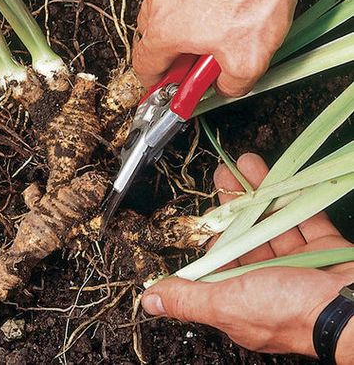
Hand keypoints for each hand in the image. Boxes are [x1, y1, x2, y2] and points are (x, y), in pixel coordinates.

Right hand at [132, 0, 352, 95]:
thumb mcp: (248, 60)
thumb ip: (231, 86)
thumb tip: (225, 88)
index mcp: (163, 32)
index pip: (144, 66)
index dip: (155, 83)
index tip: (168, 88)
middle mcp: (158, 2)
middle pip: (154, 39)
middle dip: (175, 55)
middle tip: (199, 61)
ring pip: (169, 11)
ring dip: (186, 26)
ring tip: (217, 28)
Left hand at [142, 153, 353, 362]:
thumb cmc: (291, 310)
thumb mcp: (227, 303)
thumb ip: (187, 298)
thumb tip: (150, 298)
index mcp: (242, 297)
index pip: (219, 260)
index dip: (212, 234)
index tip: (208, 210)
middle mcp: (269, 281)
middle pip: (246, 234)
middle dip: (233, 203)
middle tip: (224, 175)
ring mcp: (298, 263)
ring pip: (271, 220)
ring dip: (258, 192)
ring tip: (246, 164)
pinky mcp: (323, 248)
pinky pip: (302, 215)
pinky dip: (289, 195)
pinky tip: (277, 176)